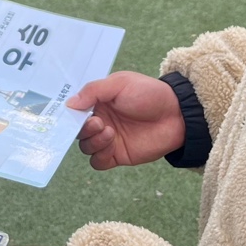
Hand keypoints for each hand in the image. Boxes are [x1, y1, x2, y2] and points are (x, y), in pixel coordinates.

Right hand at [70, 71, 185, 169]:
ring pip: (86, 147)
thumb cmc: (149, 94)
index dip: (70, 115)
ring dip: (93, 141)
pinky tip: (112, 144)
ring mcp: (109, 139)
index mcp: (98, 102)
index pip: (75, 111)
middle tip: (99, 123)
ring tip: (110, 131)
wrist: (176, 115)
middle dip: (83, 129)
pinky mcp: (118, 155)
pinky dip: (100, 156)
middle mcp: (100, 121)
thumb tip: (69, 104)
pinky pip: (98, 162)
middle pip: (77, 131)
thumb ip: (93, 91)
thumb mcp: (120, 83)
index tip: (71, 116)